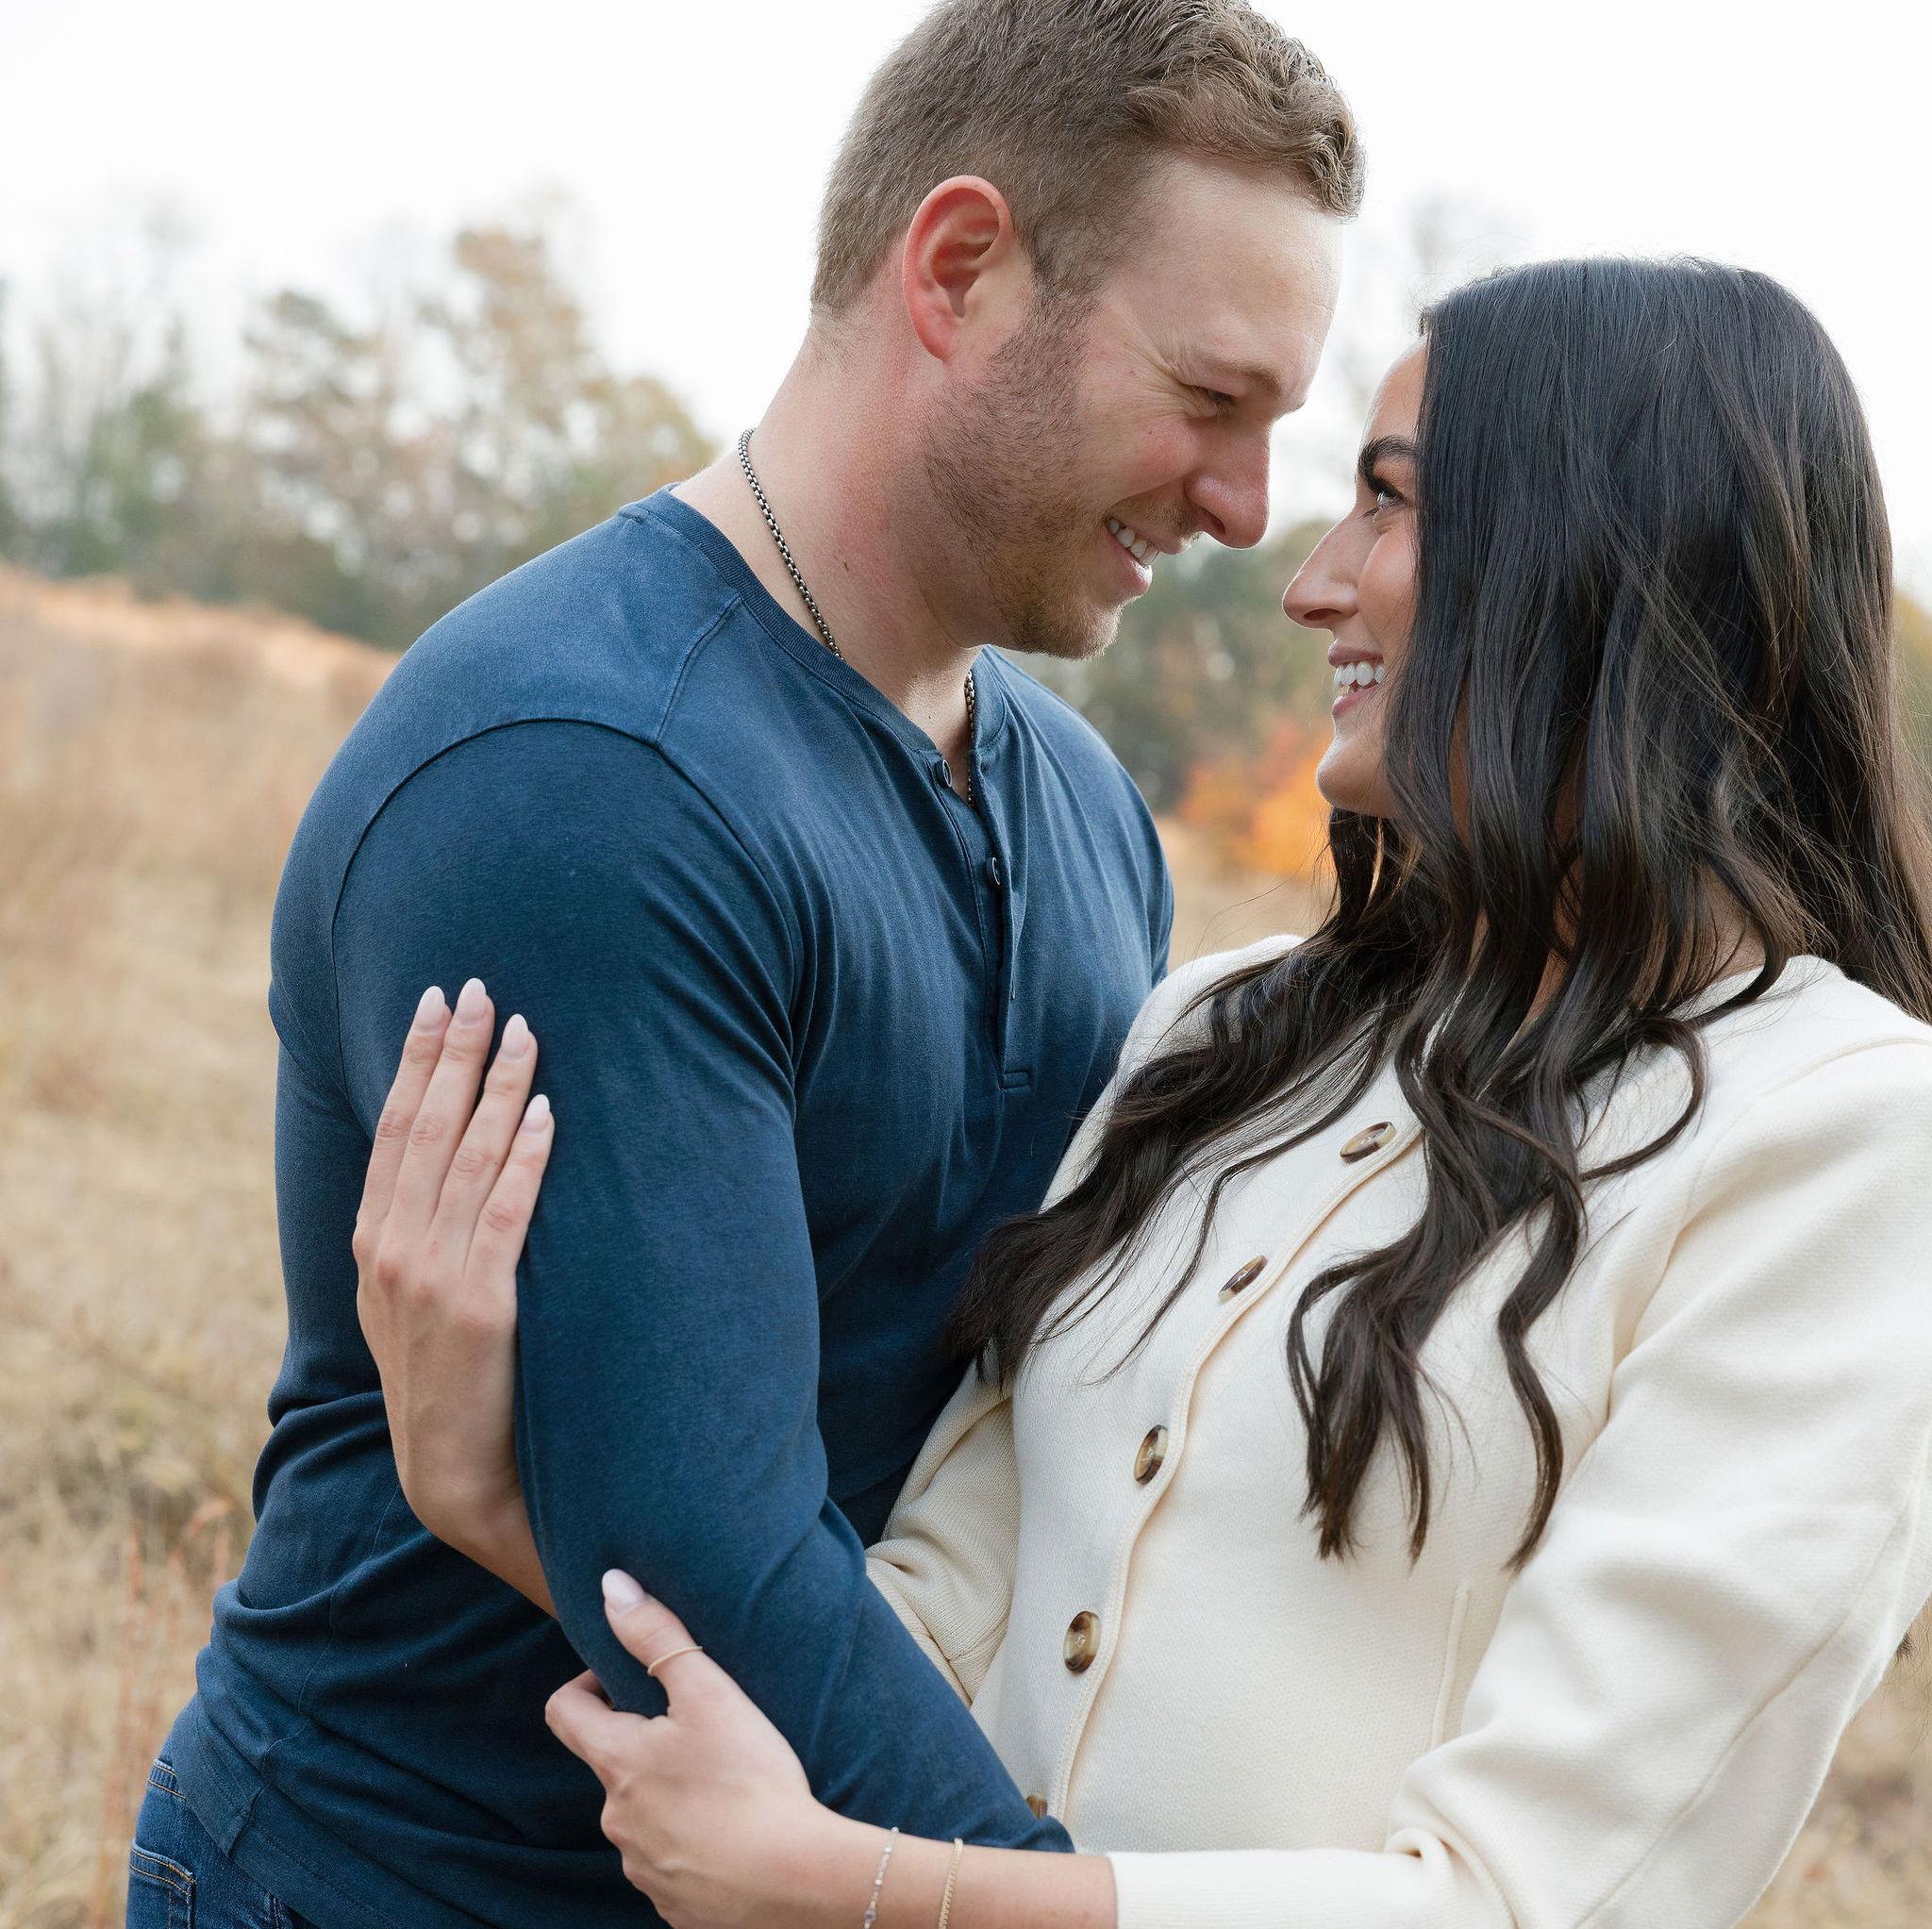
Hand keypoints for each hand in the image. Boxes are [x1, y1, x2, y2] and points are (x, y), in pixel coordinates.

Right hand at [352, 977, 553, 1566]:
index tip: (436, 1001)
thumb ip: (420, 1239)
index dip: (415, 1060)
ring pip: (468, 1157)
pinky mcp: (481, 1303)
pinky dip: (526, 1156)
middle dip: (455, 1050)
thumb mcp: (413, 1306)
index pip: (396, 1130)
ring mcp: (432, 1276)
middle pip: (426, 1126)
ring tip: (526, 1029)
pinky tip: (548, 1112)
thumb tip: (450, 1169)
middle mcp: (393, 1249)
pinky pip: (506, 1212)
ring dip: (499, 1086)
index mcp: (374, 1244)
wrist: (456, 1478)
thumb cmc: (451, 1386)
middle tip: (480, 986)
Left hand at [547, 1575, 841, 1928]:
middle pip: (612, 1763)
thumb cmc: (750, 1780)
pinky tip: (731, 1830)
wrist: (793, 1880)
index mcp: (617, 1763)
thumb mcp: (708, 1692)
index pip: (563, 1711)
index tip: (626, 1679)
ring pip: (642, 1813)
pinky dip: (691, 1840)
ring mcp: (641, 1866)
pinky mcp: (673, 1902)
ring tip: (723, 1779)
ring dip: (668, 1792)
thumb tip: (611, 1586)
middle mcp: (617, 1819)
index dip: (586, 1685)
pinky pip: (669, 1860)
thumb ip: (657, 1636)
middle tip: (699, 1727)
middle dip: (645, 1741)